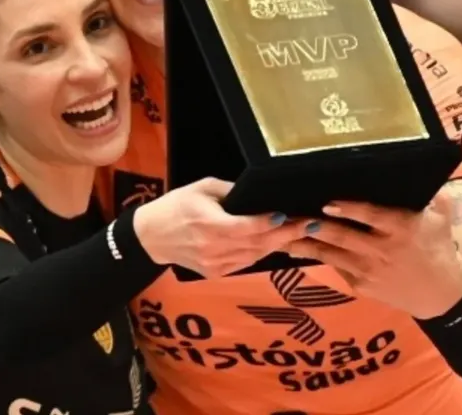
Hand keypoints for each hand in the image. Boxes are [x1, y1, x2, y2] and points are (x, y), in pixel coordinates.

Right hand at [133, 178, 312, 277]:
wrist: (151, 236)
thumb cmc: (176, 205)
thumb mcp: (202, 188)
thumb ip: (232, 192)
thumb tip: (258, 194)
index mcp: (209, 224)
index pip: (247, 227)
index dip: (271, 223)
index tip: (292, 216)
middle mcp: (214, 248)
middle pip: (257, 243)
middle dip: (287, 234)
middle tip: (310, 224)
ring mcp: (215, 264)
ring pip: (256, 255)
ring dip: (279, 244)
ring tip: (301, 232)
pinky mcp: (216, 273)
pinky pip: (246, 263)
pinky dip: (262, 252)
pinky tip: (277, 242)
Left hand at [286, 193, 461, 318]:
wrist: (441, 295)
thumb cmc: (439, 248)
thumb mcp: (441, 218)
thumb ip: (431, 196)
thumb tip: (421, 169)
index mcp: (401, 229)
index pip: (371, 217)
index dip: (348, 210)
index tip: (326, 202)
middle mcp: (380, 251)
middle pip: (341, 236)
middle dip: (312, 225)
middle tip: (286, 214)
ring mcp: (368, 271)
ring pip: (329, 254)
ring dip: (302, 243)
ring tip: (277, 233)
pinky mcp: (360, 285)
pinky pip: (333, 266)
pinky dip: (313, 256)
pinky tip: (293, 246)